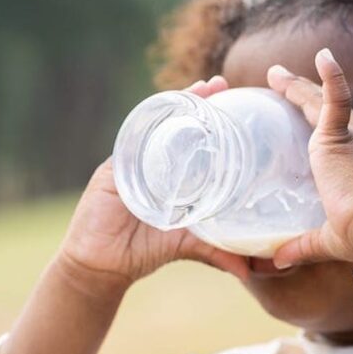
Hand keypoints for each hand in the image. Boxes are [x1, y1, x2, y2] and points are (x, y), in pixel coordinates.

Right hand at [56, 76, 249, 290]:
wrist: (103, 265)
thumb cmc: (143, 251)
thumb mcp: (186, 246)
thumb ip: (216, 252)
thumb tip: (248, 271)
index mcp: (173, 175)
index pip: (194, 138)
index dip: (212, 119)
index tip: (234, 99)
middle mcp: (154, 161)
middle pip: (175, 122)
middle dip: (197, 99)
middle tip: (221, 82)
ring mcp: (134, 161)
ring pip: (155, 124)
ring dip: (176, 102)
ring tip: (201, 88)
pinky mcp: (115, 167)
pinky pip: (132, 139)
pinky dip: (147, 124)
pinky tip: (164, 108)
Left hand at [267, 48, 352, 269]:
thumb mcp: (329, 240)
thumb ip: (302, 245)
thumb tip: (276, 260)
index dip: (351, 136)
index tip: (334, 130)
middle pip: (333, 115)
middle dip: (310, 97)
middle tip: (287, 84)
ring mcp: (352, 139)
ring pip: (319, 103)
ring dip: (298, 87)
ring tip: (276, 75)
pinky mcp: (338, 137)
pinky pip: (334, 99)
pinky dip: (331, 78)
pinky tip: (324, 55)